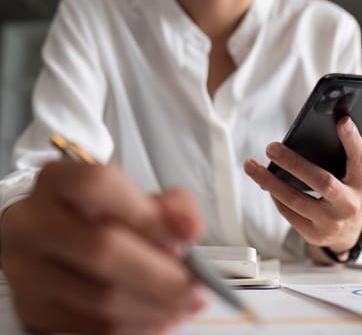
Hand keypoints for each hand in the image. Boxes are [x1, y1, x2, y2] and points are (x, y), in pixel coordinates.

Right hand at [0, 161, 206, 334]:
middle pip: (100, 249)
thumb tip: (189, 229)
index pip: (98, 186)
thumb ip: (173, 207)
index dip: (147, 215)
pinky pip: (90, 328)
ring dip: (153, 307)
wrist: (58, 240)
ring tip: (183, 305)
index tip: (185, 240)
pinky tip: (158, 318)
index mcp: (59, 182)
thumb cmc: (107, 216)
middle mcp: (31, 221)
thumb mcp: (143, 199)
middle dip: (160, 276)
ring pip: (98, 297)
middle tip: (195, 289)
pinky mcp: (31, 308)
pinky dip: (134, 327)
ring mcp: (25, 268)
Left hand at [244, 116, 361, 263]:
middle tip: (272, 147)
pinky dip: (274, 196)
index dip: (352, 140)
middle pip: (321, 181)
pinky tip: (264, 184)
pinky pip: (288, 212)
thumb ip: (361, 154)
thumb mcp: (356, 176)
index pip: (360, 158)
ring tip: (252, 166)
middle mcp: (349, 203)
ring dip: (270, 181)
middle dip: (294, 162)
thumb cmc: (347, 194)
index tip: (342, 121)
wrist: (346, 233)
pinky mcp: (314, 234)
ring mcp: (331, 222)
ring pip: (296, 200)